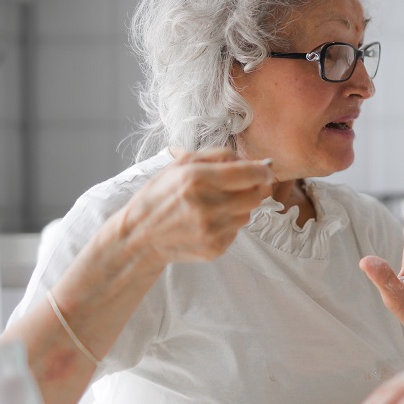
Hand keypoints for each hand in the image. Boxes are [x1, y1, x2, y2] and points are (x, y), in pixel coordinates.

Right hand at [117, 148, 274, 265]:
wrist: (139, 236)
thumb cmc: (160, 195)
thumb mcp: (181, 165)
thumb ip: (219, 156)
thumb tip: (255, 162)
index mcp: (197, 179)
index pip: (250, 174)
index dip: (263, 171)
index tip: (264, 170)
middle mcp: (206, 206)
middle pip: (256, 195)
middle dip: (254, 187)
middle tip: (242, 186)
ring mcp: (212, 230)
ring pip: (249, 213)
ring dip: (240, 206)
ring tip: (216, 204)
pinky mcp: (215, 248)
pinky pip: (237, 231)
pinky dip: (229, 223)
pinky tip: (208, 221)